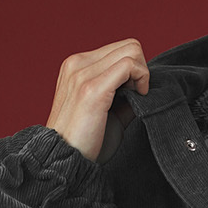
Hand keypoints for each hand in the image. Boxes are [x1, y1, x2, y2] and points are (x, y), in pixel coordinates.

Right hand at [46, 38, 149, 162]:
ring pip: (132, 51)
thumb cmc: (84, 142)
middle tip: (137, 95)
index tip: (133, 94)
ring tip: (135, 97)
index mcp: (76, 66)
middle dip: (141, 69)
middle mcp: (77, 64)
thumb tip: (143, 85)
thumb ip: (121, 94)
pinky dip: (142, 78)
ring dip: (142, 74)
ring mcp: (82, 74)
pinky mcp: (91, 89)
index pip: (119, 48)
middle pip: (129, 46)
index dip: (134, 69)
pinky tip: (138, 98)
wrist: (63, 161)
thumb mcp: (103, 110)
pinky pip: (129, 65)